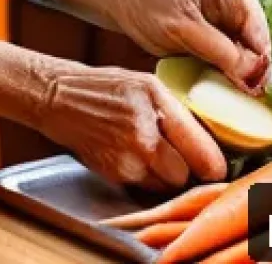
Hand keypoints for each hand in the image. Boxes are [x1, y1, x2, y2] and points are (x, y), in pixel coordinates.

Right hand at [37, 63, 227, 188]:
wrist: (57, 97)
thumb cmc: (104, 87)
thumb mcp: (146, 84)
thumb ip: (177, 111)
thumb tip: (211, 141)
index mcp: (156, 102)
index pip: (204, 154)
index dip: (213, 165)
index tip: (214, 165)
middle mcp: (143, 133)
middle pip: (186, 175)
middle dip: (185, 168)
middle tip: (175, 153)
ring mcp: (126, 157)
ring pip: (166, 185)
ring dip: (164, 174)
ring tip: (148, 150)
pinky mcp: (113, 174)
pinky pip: (144, 186)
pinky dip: (143, 176)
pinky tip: (129, 154)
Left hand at [117, 0, 271, 94]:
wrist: (133, 8)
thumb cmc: (155, 8)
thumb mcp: (183, 28)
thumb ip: (219, 50)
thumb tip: (253, 76)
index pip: (261, 38)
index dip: (258, 66)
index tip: (248, 88)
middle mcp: (242, 16)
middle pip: (261, 55)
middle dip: (251, 77)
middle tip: (237, 98)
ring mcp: (234, 35)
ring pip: (252, 67)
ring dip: (241, 84)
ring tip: (227, 97)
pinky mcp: (224, 51)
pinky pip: (236, 73)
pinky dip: (229, 84)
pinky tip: (219, 93)